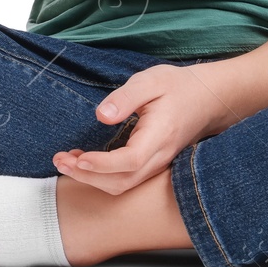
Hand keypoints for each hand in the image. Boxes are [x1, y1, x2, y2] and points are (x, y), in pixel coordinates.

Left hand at [51, 62, 233, 195]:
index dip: (102, 165)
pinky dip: (102, 176)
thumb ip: (125, 98)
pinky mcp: (153, 163)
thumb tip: (101, 116)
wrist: (208, 98)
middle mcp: (160, 156)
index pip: (130, 161)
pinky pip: (126, 179)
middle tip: (59, 160)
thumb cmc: (178, 86)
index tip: (78, 158)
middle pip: (122, 181)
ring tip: (65, 161)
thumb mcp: (150, 81)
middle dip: (87, 176)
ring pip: (123, 185)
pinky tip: (84, 162)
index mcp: (159, 135)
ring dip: (91, 179)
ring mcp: (158, 164)